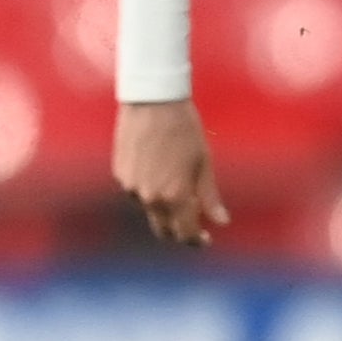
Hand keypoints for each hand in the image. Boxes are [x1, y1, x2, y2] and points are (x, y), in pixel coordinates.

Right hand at [112, 98, 227, 248]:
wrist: (152, 100)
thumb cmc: (185, 129)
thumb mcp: (204, 164)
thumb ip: (210, 197)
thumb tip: (222, 222)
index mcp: (176, 197)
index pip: (185, 233)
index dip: (196, 240)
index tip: (205, 238)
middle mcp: (151, 198)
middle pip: (163, 230)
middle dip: (178, 232)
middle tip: (192, 225)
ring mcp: (132, 187)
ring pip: (149, 209)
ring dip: (163, 207)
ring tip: (175, 184)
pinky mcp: (120, 174)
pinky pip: (136, 191)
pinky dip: (148, 189)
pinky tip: (157, 168)